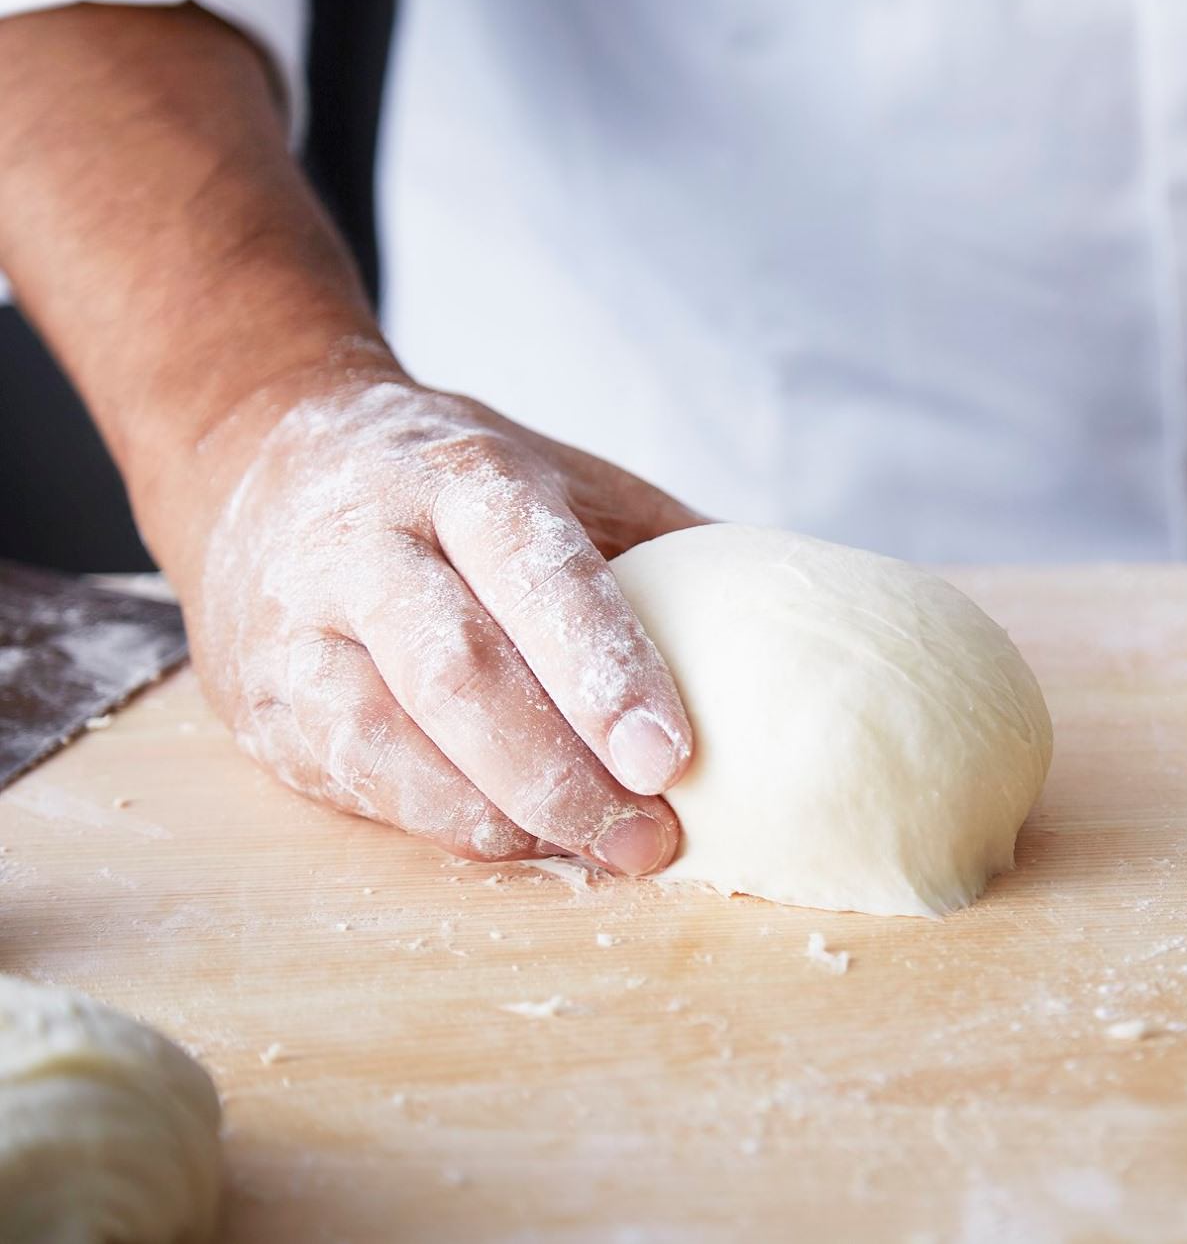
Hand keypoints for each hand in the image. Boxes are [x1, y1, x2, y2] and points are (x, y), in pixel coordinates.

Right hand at [176, 370, 704, 870]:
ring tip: (592, 850)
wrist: (264, 454)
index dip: (605, 669)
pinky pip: (351, 780)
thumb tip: (804, 623)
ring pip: (388, 740)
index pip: (538, 571)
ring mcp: (300, 629)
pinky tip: (512, 840)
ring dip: (499, 814)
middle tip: (649, 839)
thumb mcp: (565, 480)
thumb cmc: (459, 487)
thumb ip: (669, 549)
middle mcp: (369, 545)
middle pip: (460, 671)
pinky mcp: (263, 704)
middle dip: (562, 771)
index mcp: (464, 477)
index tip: (672, 756)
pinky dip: (438, 822)